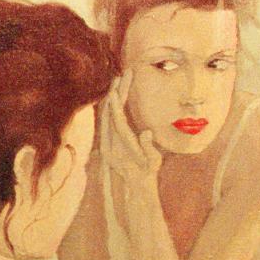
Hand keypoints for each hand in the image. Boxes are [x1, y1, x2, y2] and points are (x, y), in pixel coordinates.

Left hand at [101, 70, 163, 192]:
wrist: (136, 184)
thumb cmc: (148, 171)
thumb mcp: (153, 161)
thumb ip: (148, 148)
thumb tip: (147, 132)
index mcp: (121, 145)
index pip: (117, 122)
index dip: (115, 106)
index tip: (115, 90)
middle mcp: (110, 142)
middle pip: (111, 114)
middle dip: (116, 93)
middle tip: (122, 75)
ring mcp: (107, 142)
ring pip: (107, 115)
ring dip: (112, 97)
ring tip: (118, 80)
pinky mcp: (106, 141)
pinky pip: (107, 120)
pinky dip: (111, 106)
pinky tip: (115, 95)